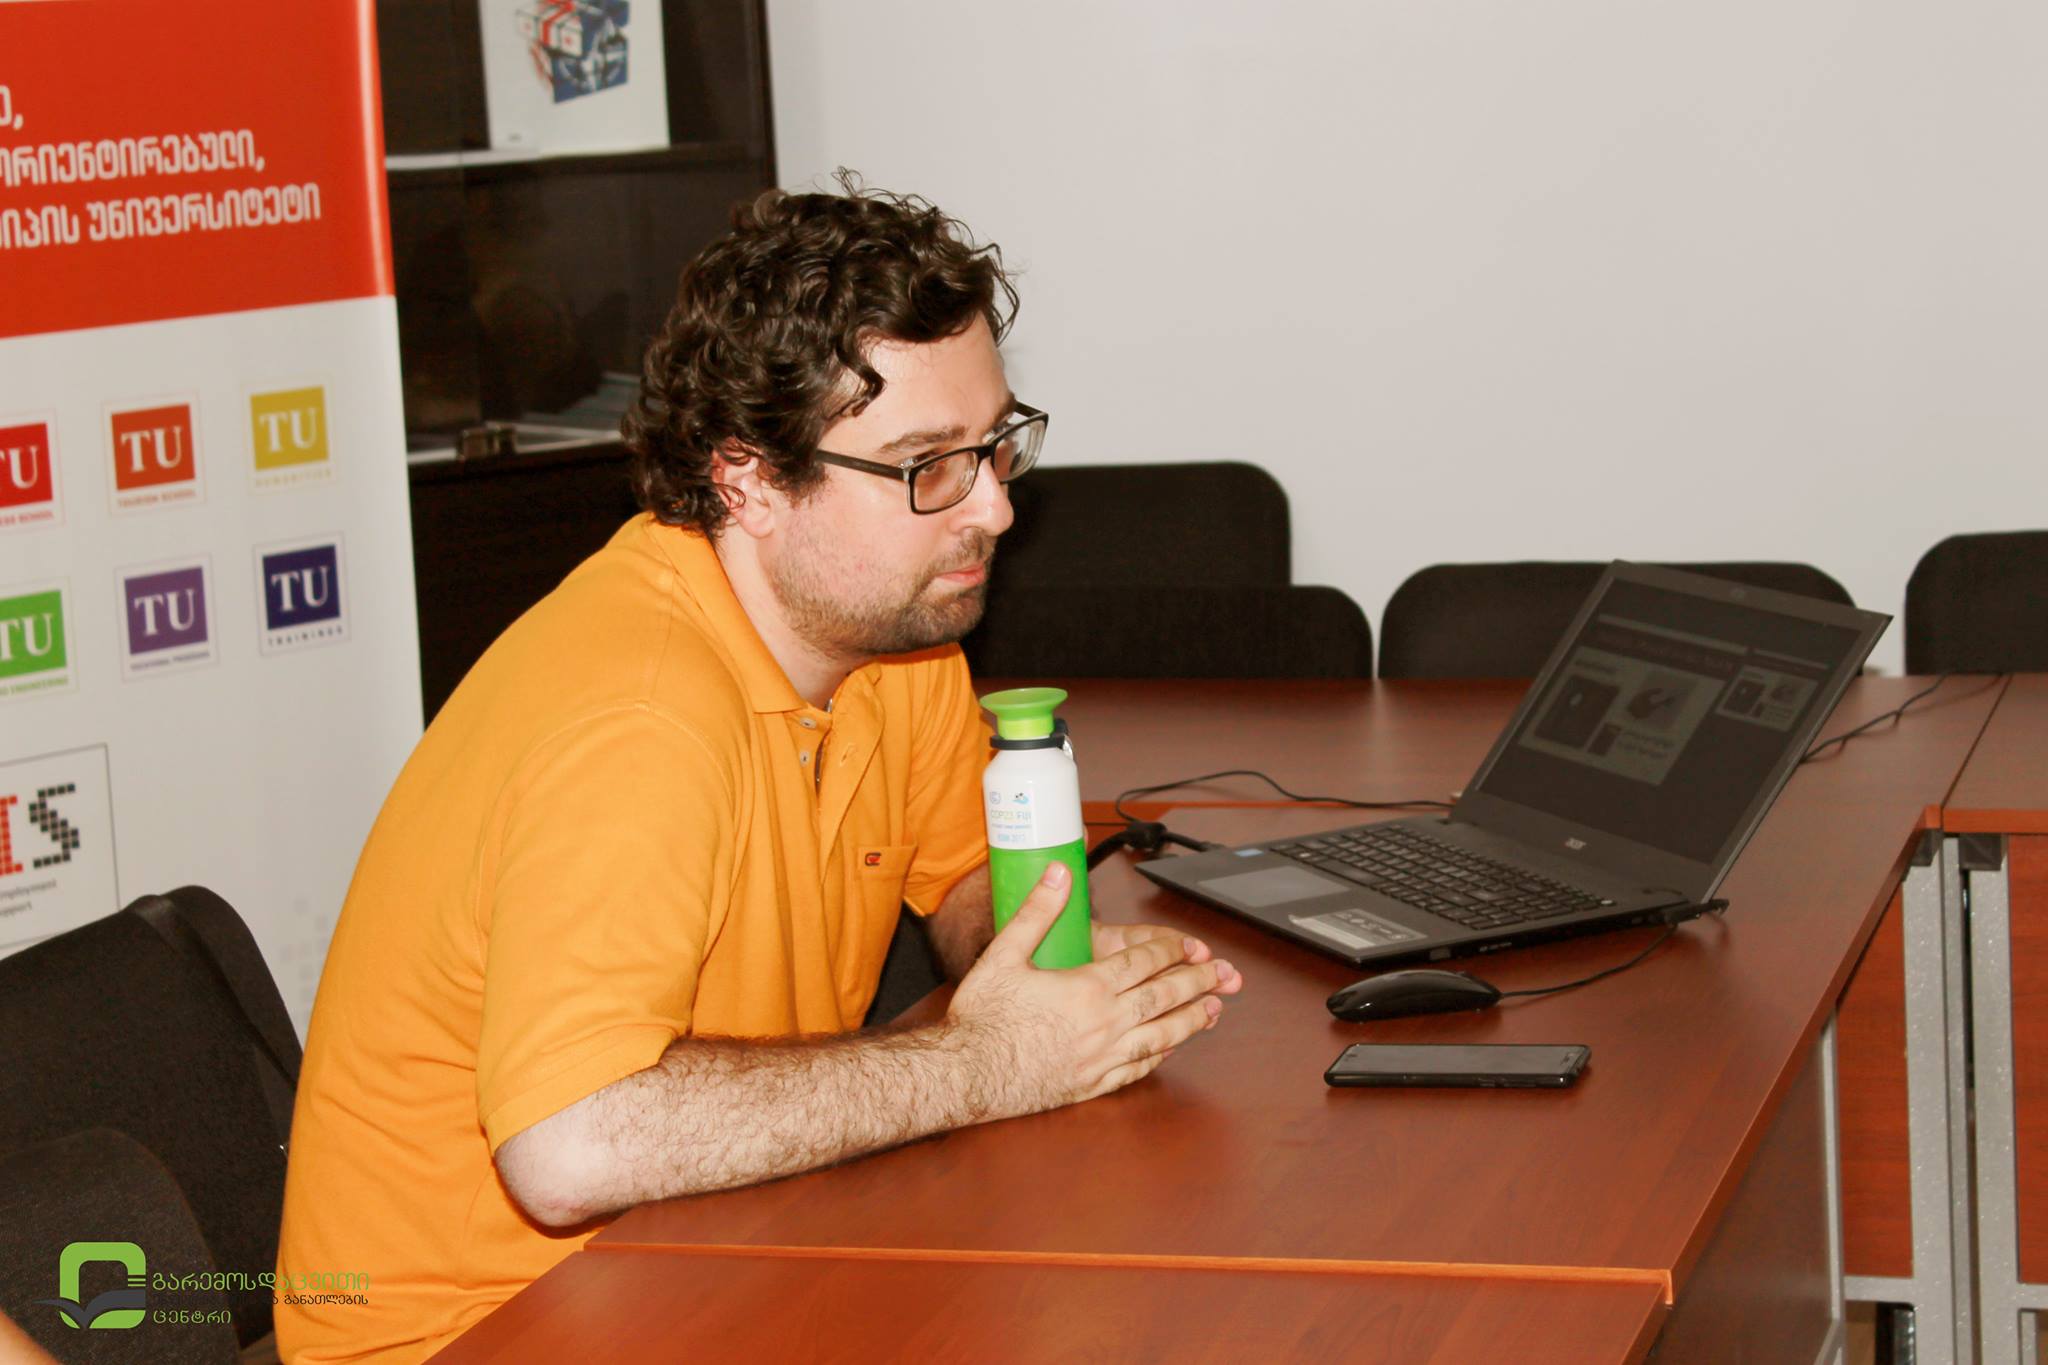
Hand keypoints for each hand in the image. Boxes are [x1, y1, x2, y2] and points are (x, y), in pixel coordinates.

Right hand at [947, 863, 1240, 1122]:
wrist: (965, 1075)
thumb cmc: (982, 1016)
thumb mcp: (1004, 954)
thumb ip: (1038, 912)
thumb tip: (1059, 874)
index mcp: (1087, 988)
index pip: (1141, 962)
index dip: (1168, 950)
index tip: (1188, 943)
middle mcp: (1103, 1023)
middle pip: (1162, 996)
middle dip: (1195, 980)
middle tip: (1222, 974)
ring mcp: (1101, 1057)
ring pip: (1160, 1035)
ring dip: (1190, 1020)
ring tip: (1213, 1010)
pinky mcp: (1092, 1084)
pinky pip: (1138, 1068)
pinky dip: (1160, 1055)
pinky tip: (1170, 1049)